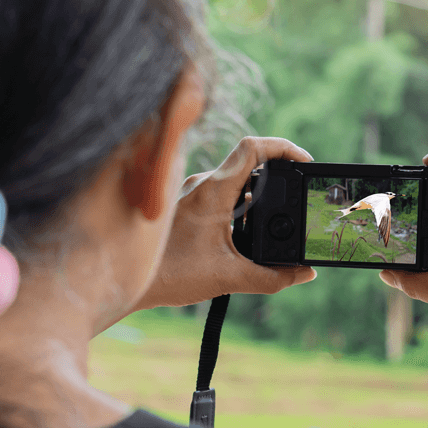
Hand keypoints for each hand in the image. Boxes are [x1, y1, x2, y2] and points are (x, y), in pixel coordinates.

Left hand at [133, 137, 316, 311]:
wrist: (122, 280)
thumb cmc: (169, 275)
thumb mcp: (229, 278)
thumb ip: (272, 278)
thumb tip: (305, 274)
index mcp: (214, 190)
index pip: (253, 147)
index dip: (284, 147)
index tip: (305, 163)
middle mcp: (202, 183)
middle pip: (250, 163)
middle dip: (279, 177)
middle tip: (298, 195)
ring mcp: (191, 191)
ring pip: (235, 180)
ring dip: (259, 194)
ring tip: (275, 221)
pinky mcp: (185, 204)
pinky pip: (221, 193)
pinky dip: (241, 207)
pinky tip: (244, 234)